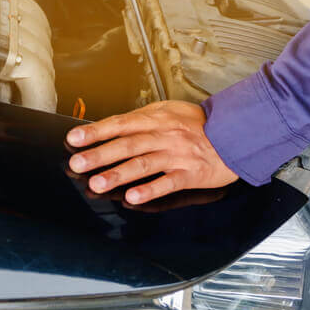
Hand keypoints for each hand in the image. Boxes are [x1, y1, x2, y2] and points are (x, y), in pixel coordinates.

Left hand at [66, 101, 238, 205]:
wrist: (235, 134)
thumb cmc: (197, 125)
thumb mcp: (168, 112)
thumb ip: (141, 120)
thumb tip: (110, 127)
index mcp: (156, 118)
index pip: (120, 123)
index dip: (96, 131)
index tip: (74, 138)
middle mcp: (164, 136)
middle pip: (128, 145)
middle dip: (100, 154)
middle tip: (77, 163)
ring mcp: (177, 155)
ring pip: (144, 164)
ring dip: (119, 174)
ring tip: (97, 183)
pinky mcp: (191, 174)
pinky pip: (168, 183)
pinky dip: (150, 190)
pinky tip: (133, 197)